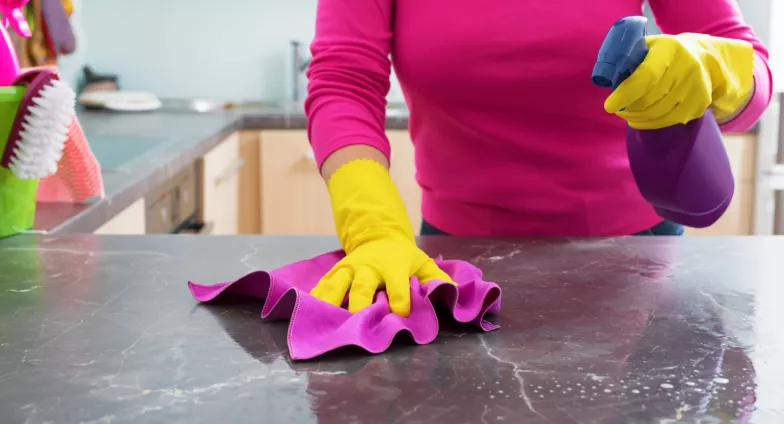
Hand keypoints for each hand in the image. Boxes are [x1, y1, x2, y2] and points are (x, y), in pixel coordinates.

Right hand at [311, 233, 452, 315]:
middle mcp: (368, 267)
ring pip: (337, 285)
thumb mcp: (423, 262)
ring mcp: (349, 269)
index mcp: (393, 265)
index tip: (399, 315)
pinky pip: (323, 285)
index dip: (400, 301)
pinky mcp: (335, 272)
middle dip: (360, 306)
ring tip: (325, 321)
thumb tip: (454, 293)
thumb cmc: (403, 256)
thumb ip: (437, 279)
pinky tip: (309, 311)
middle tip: (357, 324)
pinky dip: (316, 297)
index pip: (398, 286)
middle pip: (363, 288)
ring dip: (331, 303)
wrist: (377, 234)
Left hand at [604, 33, 754, 129]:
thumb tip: (608, 79)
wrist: (705, 59)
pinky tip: (639, 119)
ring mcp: (696, 88)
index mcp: (670, 49)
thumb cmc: (665, 53)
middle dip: (628, 107)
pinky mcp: (699, 104)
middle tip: (617, 108)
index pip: (646, 76)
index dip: (626, 93)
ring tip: (626, 113)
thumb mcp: (649, 46)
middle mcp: (687, 67)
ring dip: (636, 117)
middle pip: (650, 99)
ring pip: (657, 113)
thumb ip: (629, 58)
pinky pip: (668, 120)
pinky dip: (649, 123)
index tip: (609, 105)